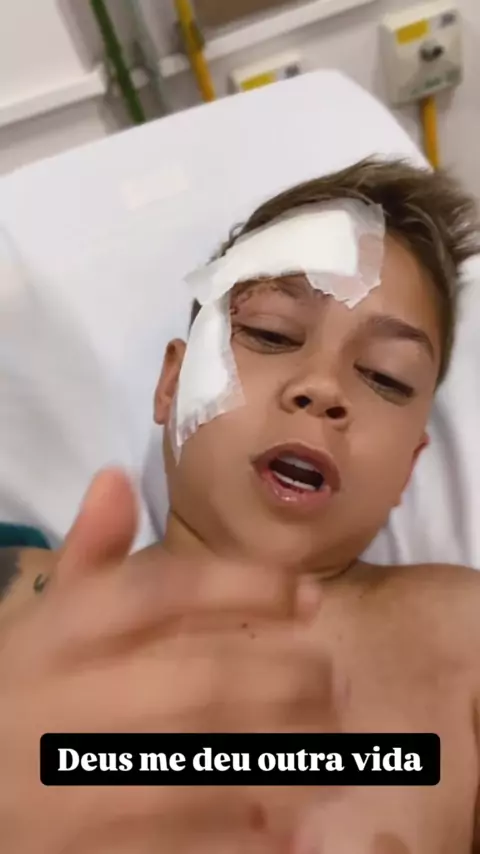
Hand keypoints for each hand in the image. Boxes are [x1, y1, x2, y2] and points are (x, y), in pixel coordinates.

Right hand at [0, 470, 324, 853]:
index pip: (157, 595)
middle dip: (281, 681)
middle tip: (336, 680)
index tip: (307, 595)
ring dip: (277, 759)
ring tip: (330, 748)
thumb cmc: (11, 694)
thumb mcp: (34, 623)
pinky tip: (287, 832)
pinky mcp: (75, 848)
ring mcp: (69, 784)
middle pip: (197, 684)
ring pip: (199, 767)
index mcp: (55, 638)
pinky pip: (173, 845)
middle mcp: (64, 704)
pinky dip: (236, 839)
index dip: (240, 589)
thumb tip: (116, 478)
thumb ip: (83, 561)